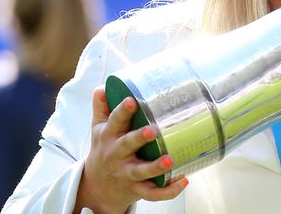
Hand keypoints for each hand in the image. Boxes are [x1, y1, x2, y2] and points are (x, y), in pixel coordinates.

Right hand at [75, 87, 188, 213]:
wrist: (97, 186)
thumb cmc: (104, 149)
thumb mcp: (98, 129)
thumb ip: (102, 108)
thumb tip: (102, 87)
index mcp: (108, 136)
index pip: (114, 122)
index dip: (122, 111)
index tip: (132, 100)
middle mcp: (116, 155)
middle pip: (126, 146)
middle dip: (139, 138)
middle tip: (153, 130)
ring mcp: (127, 173)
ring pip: (141, 172)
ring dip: (156, 167)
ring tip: (170, 160)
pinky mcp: (136, 189)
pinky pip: (152, 193)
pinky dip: (168, 190)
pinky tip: (183, 181)